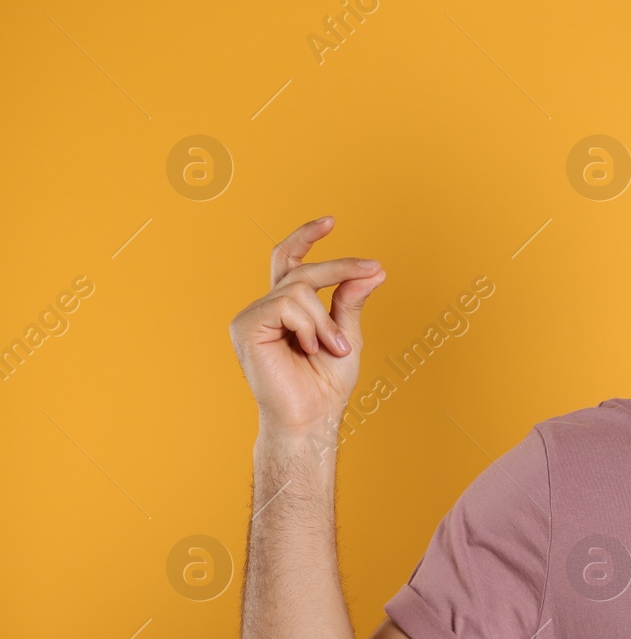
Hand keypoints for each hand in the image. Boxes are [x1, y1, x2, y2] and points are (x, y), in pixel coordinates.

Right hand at [229, 216, 386, 436]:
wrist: (311, 417)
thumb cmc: (325, 385)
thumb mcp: (347, 335)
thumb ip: (351, 302)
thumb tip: (372, 270)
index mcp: (286, 308)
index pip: (290, 260)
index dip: (305, 237)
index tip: (332, 220)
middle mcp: (266, 307)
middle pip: (301, 268)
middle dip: (340, 267)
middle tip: (375, 270)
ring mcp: (252, 316)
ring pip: (299, 289)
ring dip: (326, 319)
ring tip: (332, 349)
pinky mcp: (246, 326)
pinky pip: (286, 304)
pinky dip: (309, 326)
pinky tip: (309, 349)